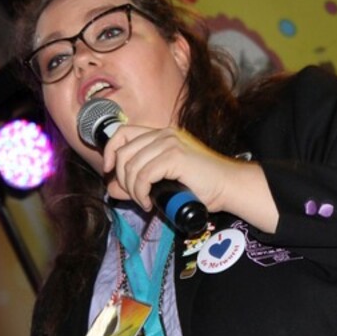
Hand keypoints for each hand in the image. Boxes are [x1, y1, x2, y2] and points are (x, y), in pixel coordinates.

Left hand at [102, 125, 278, 232]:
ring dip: (132, 190)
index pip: (123, 132)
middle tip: (135, 196)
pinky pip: (143, 176)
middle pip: (122, 152)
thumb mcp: (161, 183)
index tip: (109, 171)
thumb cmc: (200, 186)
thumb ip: (137, 182)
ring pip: (131, 166)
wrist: (228, 187)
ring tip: (145, 202)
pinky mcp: (174, 156)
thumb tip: (111, 188)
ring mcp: (169, 143)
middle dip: (121, 178)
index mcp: (161, 134)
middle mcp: (163, 134)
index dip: (110, 151)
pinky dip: (141, 193)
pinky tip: (149, 202)